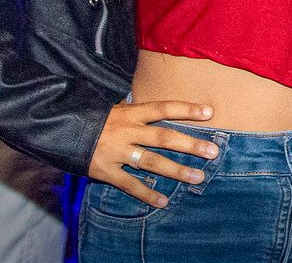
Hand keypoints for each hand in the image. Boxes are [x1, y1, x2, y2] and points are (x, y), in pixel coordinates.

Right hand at [89, 101, 217, 207]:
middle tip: (213, 151)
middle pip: (163, 137)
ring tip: (198, 177)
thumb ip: (141, 114)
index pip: (163, 108)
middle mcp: (126, 131)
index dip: (186, 109)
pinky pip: (129, 184)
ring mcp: (116, 152)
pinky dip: (146, 193)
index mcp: (131, 113)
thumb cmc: (97, 120)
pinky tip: (163, 201)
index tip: (210, 112)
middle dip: (190, 145)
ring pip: (151, 162)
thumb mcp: (118, 110)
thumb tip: (169, 112)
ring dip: (176, 171)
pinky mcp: (105, 170)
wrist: (60, 131)